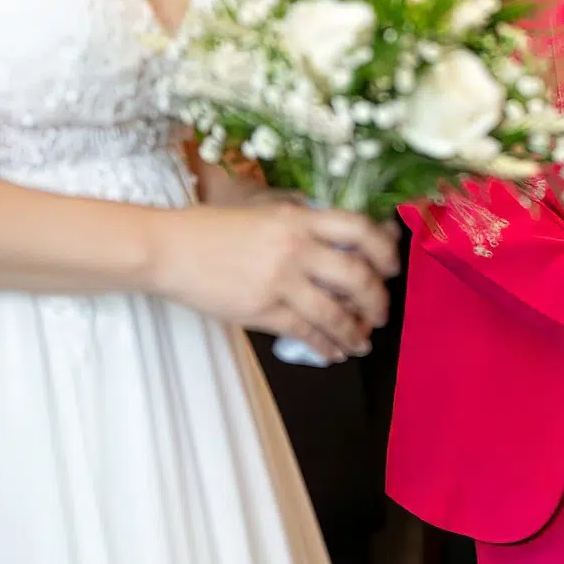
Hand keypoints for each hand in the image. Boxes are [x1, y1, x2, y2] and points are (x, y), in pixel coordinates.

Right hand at [152, 198, 399, 364]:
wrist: (171, 250)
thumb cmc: (216, 228)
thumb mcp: (267, 212)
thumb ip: (305, 223)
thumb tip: (346, 242)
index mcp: (299, 217)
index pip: (360, 228)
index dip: (386, 249)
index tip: (392, 265)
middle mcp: (295, 247)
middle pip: (357, 276)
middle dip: (377, 300)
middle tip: (381, 312)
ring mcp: (279, 281)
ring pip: (335, 313)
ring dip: (355, 331)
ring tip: (362, 341)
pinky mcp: (261, 311)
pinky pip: (305, 333)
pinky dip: (325, 346)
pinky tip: (332, 352)